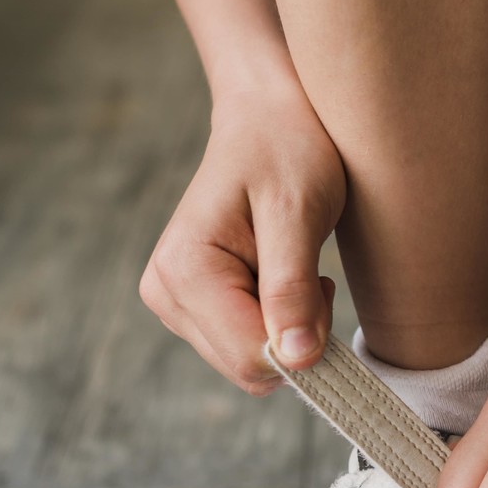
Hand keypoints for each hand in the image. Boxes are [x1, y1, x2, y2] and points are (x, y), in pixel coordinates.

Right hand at [140, 83, 345, 392]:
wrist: (266, 120)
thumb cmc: (286, 151)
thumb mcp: (298, 213)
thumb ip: (291, 289)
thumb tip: (296, 359)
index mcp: (184, 270)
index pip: (250, 357)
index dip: (302, 343)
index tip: (322, 286)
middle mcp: (164, 292)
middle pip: (247, 367)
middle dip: (294, 336)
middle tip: (312, 275)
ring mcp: (172, 301)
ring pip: (248, 362)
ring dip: (287, 328)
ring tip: (295, 267)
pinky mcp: (189, 305)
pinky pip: (244, 345)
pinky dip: (276, 323)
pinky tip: (281, 276)